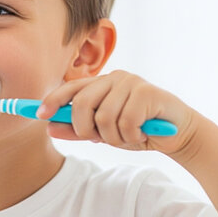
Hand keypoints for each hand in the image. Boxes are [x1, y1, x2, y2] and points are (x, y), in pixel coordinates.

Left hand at [37, 70, 197, 154]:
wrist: (177, 134)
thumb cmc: (138, 129)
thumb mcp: (103, 133)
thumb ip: (77, 129)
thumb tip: (49, 127)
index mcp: (102, 84)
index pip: (71, 88)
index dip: (53, 101)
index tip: (39, 115)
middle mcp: (114, 78)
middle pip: (82, 103)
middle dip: (84, 127)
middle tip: (96, 138)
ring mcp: (131, 82)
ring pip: (104, 116)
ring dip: (113, 136)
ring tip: (127, 136)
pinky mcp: (147, 92)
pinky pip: (125, 121)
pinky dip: (130, 135)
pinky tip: (141, 133)